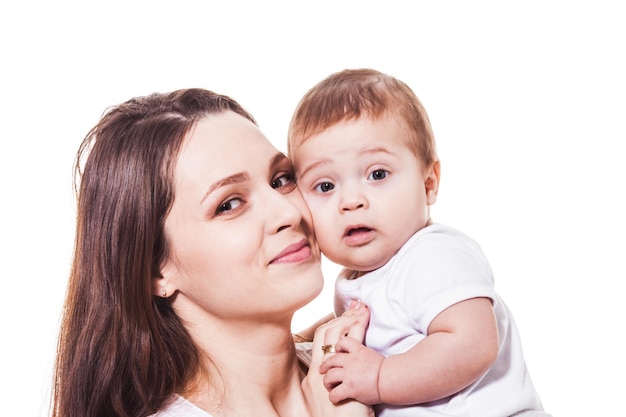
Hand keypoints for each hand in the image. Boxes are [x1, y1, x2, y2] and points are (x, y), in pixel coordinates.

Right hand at [301, 301, 373, 416]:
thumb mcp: (326, 402)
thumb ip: (327, 387)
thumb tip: (328, 380)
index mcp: (314, 378)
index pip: (318, 344)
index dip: (328, 329)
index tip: (340, 319)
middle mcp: (321, 370)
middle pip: (325, 336)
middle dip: (338, 320)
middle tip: (352, 307)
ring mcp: (335, 368)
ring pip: (337, 335)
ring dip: (348, 319)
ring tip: (360, 308)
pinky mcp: (350, 369)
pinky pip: (351, 342)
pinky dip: (357, 327)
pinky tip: (363, 318)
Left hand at [319, 336, 383, 404]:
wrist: (391, 378)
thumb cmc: (387, 370)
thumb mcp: (373, 355)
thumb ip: (363, 354)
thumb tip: (363, 356)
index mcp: (358, 351)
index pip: (343, 342)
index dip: (337, 346)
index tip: (336, 351)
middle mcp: (351, 361)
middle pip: (331, 359)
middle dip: (325, 365)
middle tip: (322, 369)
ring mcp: (349, 374)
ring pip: (329, 376)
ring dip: (327, 381)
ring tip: (329, 385)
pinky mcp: (350, 388)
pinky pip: (335, 393)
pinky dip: (333, 396)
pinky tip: (335, 398)